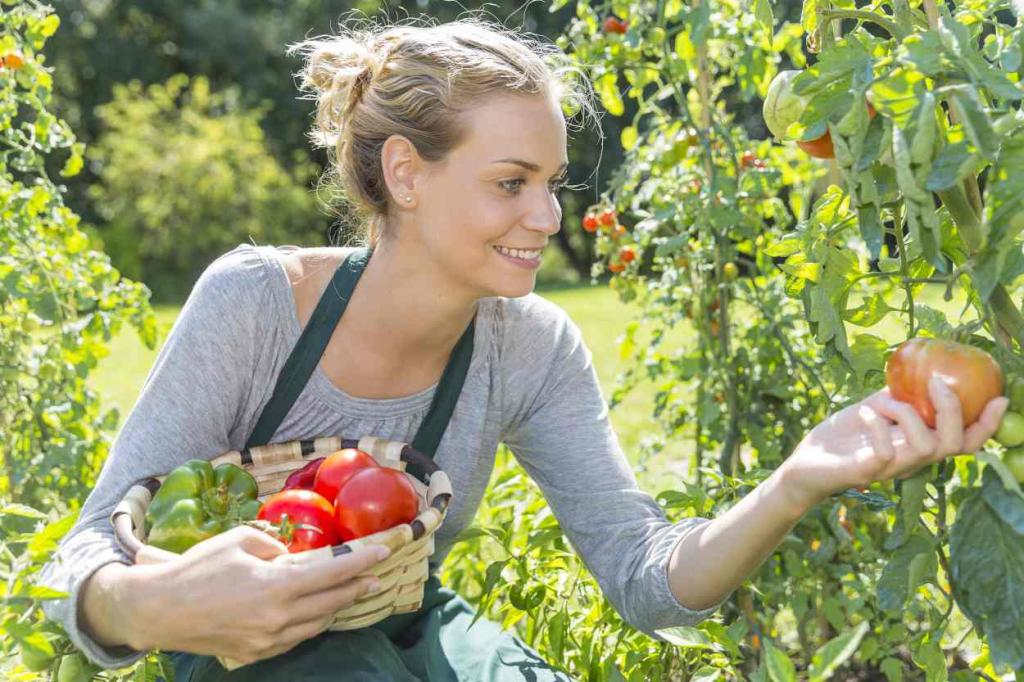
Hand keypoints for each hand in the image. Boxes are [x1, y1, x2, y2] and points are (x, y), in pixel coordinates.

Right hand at [128, 525, 388, 664]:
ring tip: (352, 592)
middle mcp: (277, 618)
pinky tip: (316, 613)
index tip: (384, 552)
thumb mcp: (238, 541)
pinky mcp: (255, 653)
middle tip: (375, 575)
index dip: (362, 561)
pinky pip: (294, 638)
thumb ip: (274, 545)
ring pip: (316, 624)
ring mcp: (267, 640)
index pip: (332, 573)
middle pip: (331, 602)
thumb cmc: (196, 569)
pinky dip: (310, 623)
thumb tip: (292, 554)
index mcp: (276, 586)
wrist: (158, 610)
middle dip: (357, 587)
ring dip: (336, 607)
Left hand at [779, 377, 1008, 510]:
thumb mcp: (874, 409)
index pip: (965, 442)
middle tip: (938, 383)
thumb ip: (898, 395)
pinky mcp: (865, 472)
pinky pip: (885, 453)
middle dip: (954, 411)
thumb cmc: (843, 437)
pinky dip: (878, 427)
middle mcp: (911, 460)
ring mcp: (890, 468)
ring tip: (884, 402)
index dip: (986, 424)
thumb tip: (917, 369)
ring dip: (907, 414)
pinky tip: (864, 413)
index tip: (999, 398)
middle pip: (955, 445)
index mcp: (919, 444)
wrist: (806, 464)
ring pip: (925, 448)